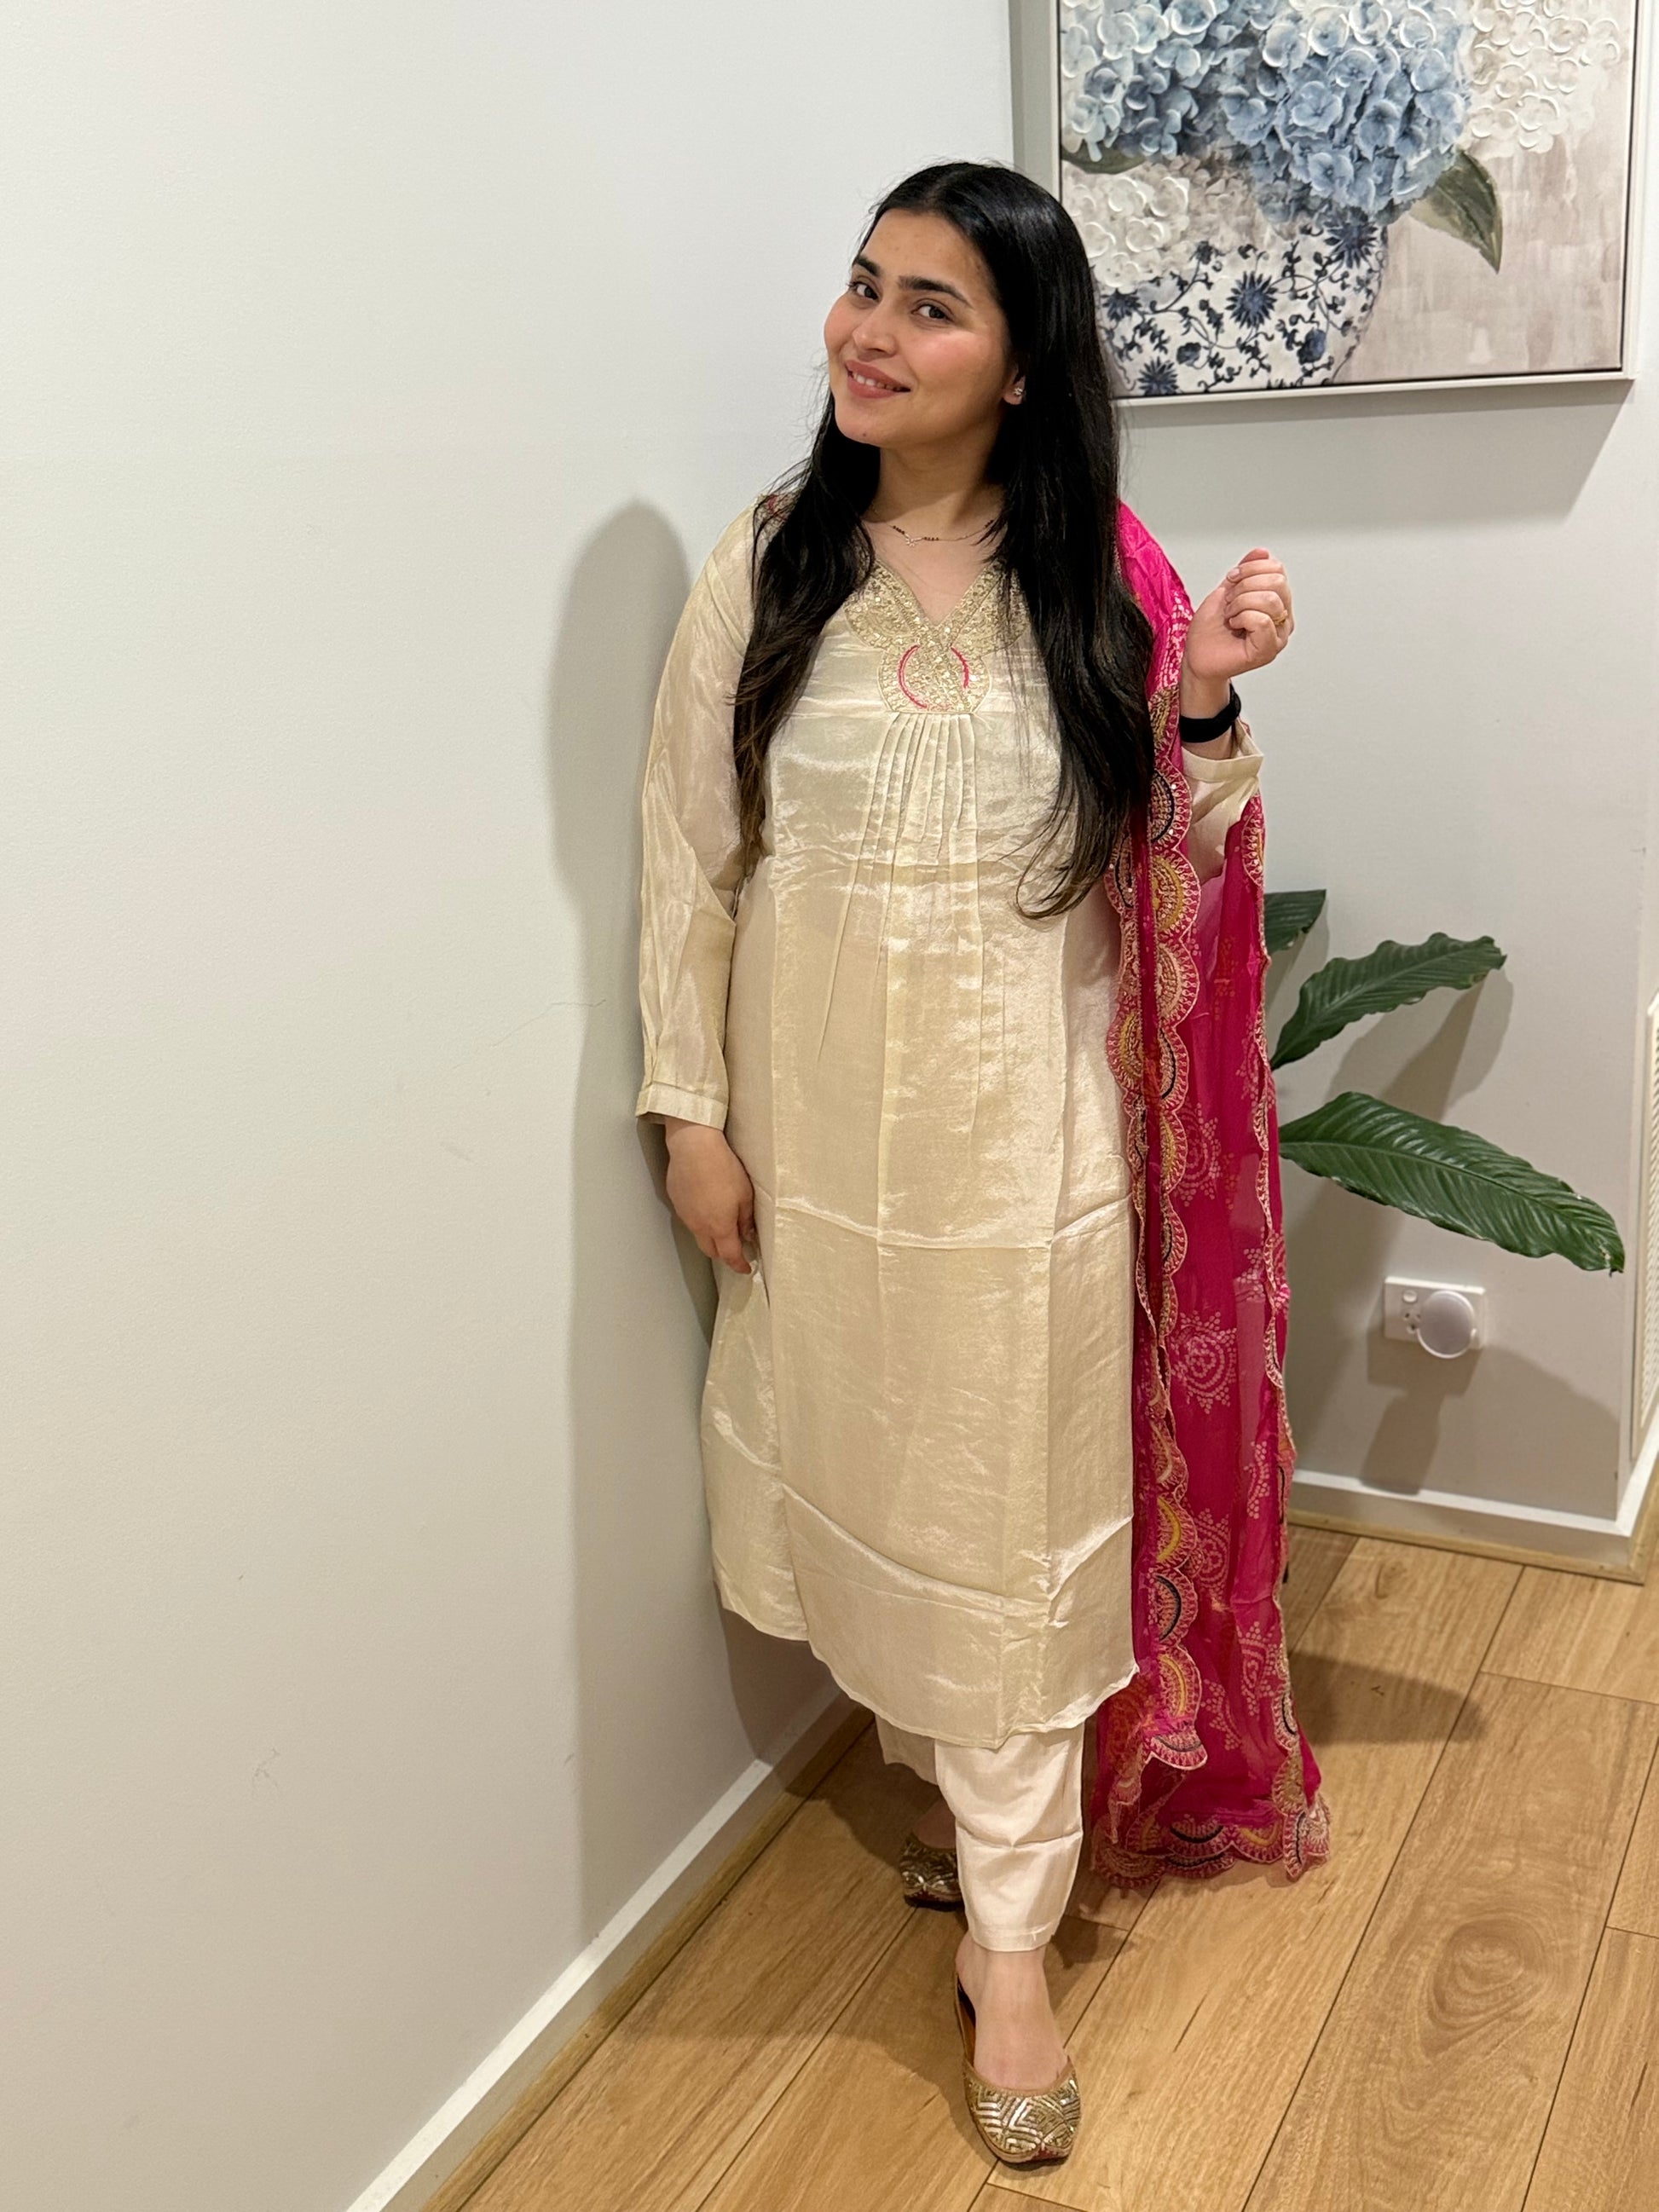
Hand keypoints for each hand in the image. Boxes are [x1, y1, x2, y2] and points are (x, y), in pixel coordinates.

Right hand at [662, 1120, 755, 1272]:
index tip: (745, 1268)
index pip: (730, 1256)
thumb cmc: (723, 1168)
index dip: (739, 1265)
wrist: (694, 1148)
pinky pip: (689, 1217)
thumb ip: (745, 1219)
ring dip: (710, 1235)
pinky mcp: (676, 1201)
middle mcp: (699, 1226)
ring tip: (721, 1223)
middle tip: (735, 1249)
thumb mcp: (745, 1194)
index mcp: (719, 1227)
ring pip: (698, 1234)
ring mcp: (685, 1214)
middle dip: (723, 1254)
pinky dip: (699, 1218)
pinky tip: (706, 1204)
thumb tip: (747, 1234)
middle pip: (711, 1250)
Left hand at [1182, 546, 1293, 694]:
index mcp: (1277, 601)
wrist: (1196, 656)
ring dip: (1241, 603)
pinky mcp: (1268, 650)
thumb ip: (1246, 571)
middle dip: (1244, 587)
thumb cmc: (1210, 630)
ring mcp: (1278, 635)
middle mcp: (1283, 618)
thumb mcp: (1227, 590)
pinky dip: (1242, 618)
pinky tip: (1234, 626)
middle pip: (1277, 582)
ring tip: (1231, 616)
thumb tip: (1263, 552)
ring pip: (1270, 600)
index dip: (1250, 568)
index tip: (1230, 581)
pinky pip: (1262, 621)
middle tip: (1229, 602)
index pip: (1277, 569)